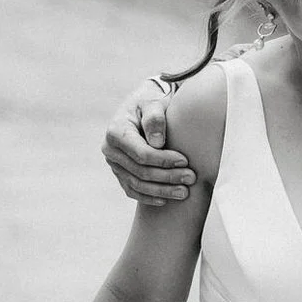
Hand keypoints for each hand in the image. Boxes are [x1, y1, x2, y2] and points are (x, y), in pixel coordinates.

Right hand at [103, 82, 191, 204]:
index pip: (141, 153)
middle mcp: (110, 150)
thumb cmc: (151, 101)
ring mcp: (114, 163)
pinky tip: (166, 200)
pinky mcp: (120, 172)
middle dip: (167, 177)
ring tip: (184, 192)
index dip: (163, 160)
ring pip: (137, 184)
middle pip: (140, 171)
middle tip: (191, 178)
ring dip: (161, 191)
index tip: (185, 161)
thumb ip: (155, 118)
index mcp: (116, 131)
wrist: (144, 106)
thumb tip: (157, 142)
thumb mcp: (153, 102)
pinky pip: (132, 190)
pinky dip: (149, 197)